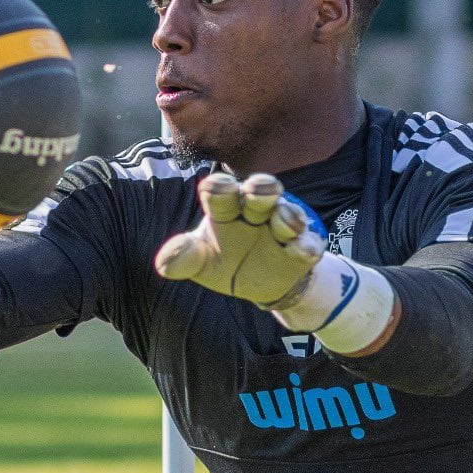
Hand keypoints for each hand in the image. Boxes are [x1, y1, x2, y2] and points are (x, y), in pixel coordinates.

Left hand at [154, 173, 324, 307]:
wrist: (260, 285)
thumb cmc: (224, 259)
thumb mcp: (201, 261)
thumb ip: (184, 257)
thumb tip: (163, 264)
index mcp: (226, 208)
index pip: (221, 190)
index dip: (219, 187)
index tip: (214, 189)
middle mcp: (255, 211)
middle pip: (260, 192)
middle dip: (261, 188)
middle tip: (256, 190)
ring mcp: (282, 228)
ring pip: (288, 214)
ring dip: (287, 216)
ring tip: (283, 220)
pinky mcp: (303, 250)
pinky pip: (309, 245)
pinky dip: (306, 246)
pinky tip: (301, 250)